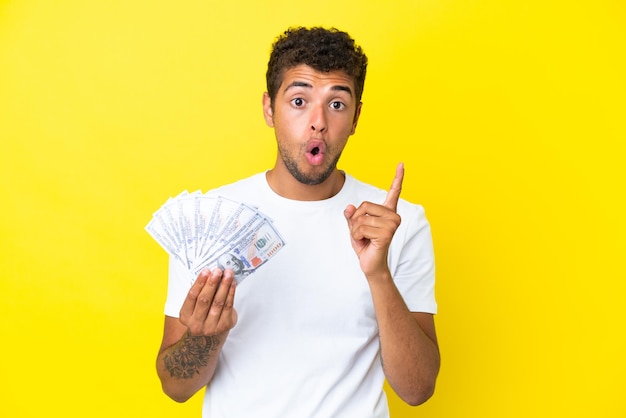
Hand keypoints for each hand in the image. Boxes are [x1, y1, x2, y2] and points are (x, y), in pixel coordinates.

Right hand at [179, 268, 237, 335]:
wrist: (211, 334)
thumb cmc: (203, 314)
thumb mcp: (195, 306)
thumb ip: (200, 292)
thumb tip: (211, 273)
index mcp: (185, 316)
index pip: (192, 296)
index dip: (199, 282)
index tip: (206, 271)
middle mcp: (196, 324)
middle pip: (204, 300)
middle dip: (212, 283)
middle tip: (217, 271)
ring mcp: (210, 327)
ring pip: (218, 302)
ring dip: (224, 286)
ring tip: (228, 274)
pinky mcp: (224, 326)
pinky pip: (228, 306)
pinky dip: (231, 293)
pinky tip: (232, 284)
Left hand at [344, 163, 403, 277]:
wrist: (370, 264)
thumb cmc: (365, 244)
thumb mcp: (355, 226)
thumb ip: (351, 215)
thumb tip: (349, 208)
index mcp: (388, 211)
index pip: (394, 192)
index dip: (398, 178)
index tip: (401, 164)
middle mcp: (393, 216)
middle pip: (364, 206)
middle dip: (355, 220)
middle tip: (362, 233)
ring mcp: (392, 224)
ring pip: (360, 218)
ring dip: (355, 230)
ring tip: (365, 239)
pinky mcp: (386, 233)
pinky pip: (361, 228)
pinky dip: (357, 236)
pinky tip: (366, 243)